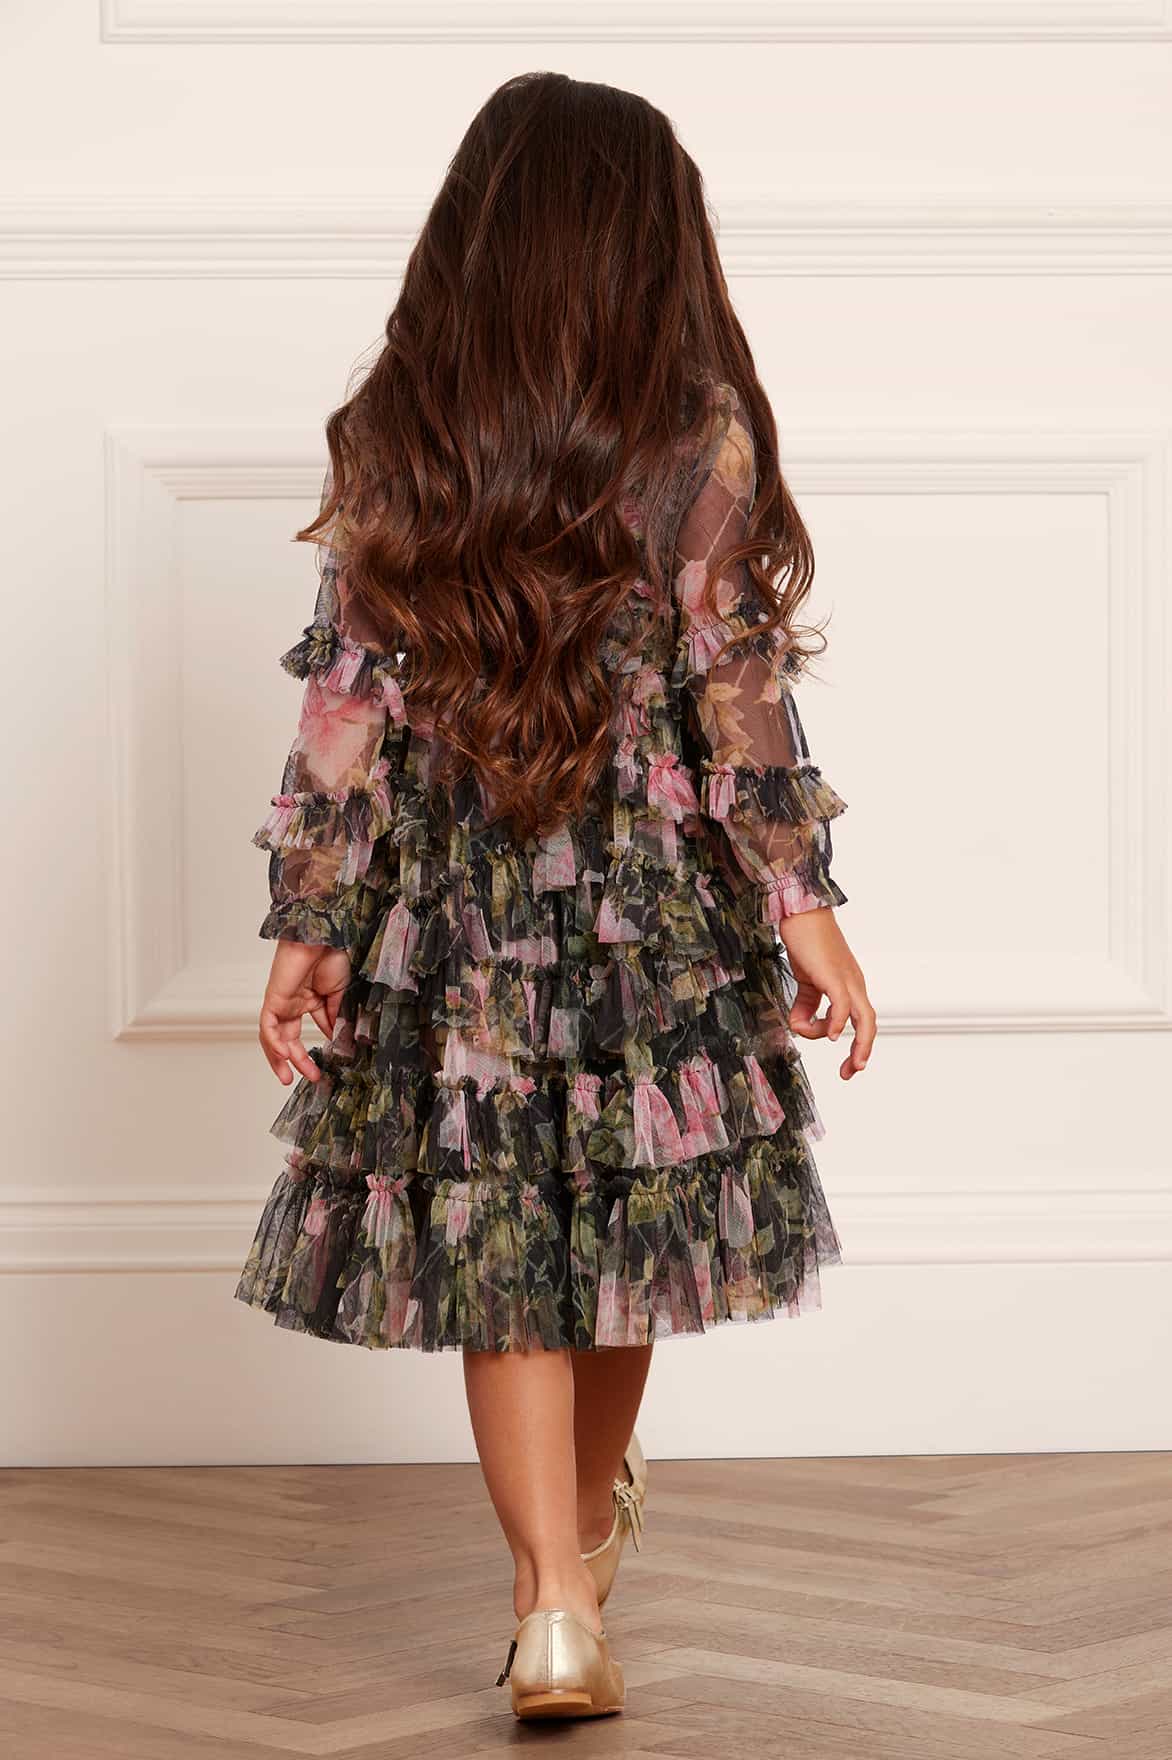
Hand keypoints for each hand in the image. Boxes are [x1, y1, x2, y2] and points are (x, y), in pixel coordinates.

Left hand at [258, 940, 350, 1084]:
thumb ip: (334, 1016)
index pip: (302, 1034)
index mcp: (306, 1002)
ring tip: (289, 1077)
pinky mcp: (273, 999)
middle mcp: (290, 1005)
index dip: (309, 1052)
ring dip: (280, 1059)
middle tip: (309, 1077)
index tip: (321, 1069)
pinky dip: (273, 1043)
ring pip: (273, 1038)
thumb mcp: (338, 993)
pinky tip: (284, 1055)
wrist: (323, 937)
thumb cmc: (331, 956)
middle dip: (296, 1061)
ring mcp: (281, 1003)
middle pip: (287, 1040)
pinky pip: (268, 1027)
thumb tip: (333, 1036)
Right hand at [777, 908, 875, 1079]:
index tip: (847, 1066)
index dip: (857, 1045)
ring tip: (849, 1064)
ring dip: (859, 1044)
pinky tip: (827, 1034)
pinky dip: (836, 1022)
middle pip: (869, 1023)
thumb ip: (805, 1004)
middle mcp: (853, 984)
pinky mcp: (832, 975)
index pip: (860, 1021)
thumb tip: (800, 1025)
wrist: (802, 913)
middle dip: (862, 1052)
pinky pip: (840, 1004)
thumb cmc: (806, 941)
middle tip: (850, 1072)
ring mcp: (846, 979)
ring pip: (863, 1017)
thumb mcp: (806, 980)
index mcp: (848, 987)